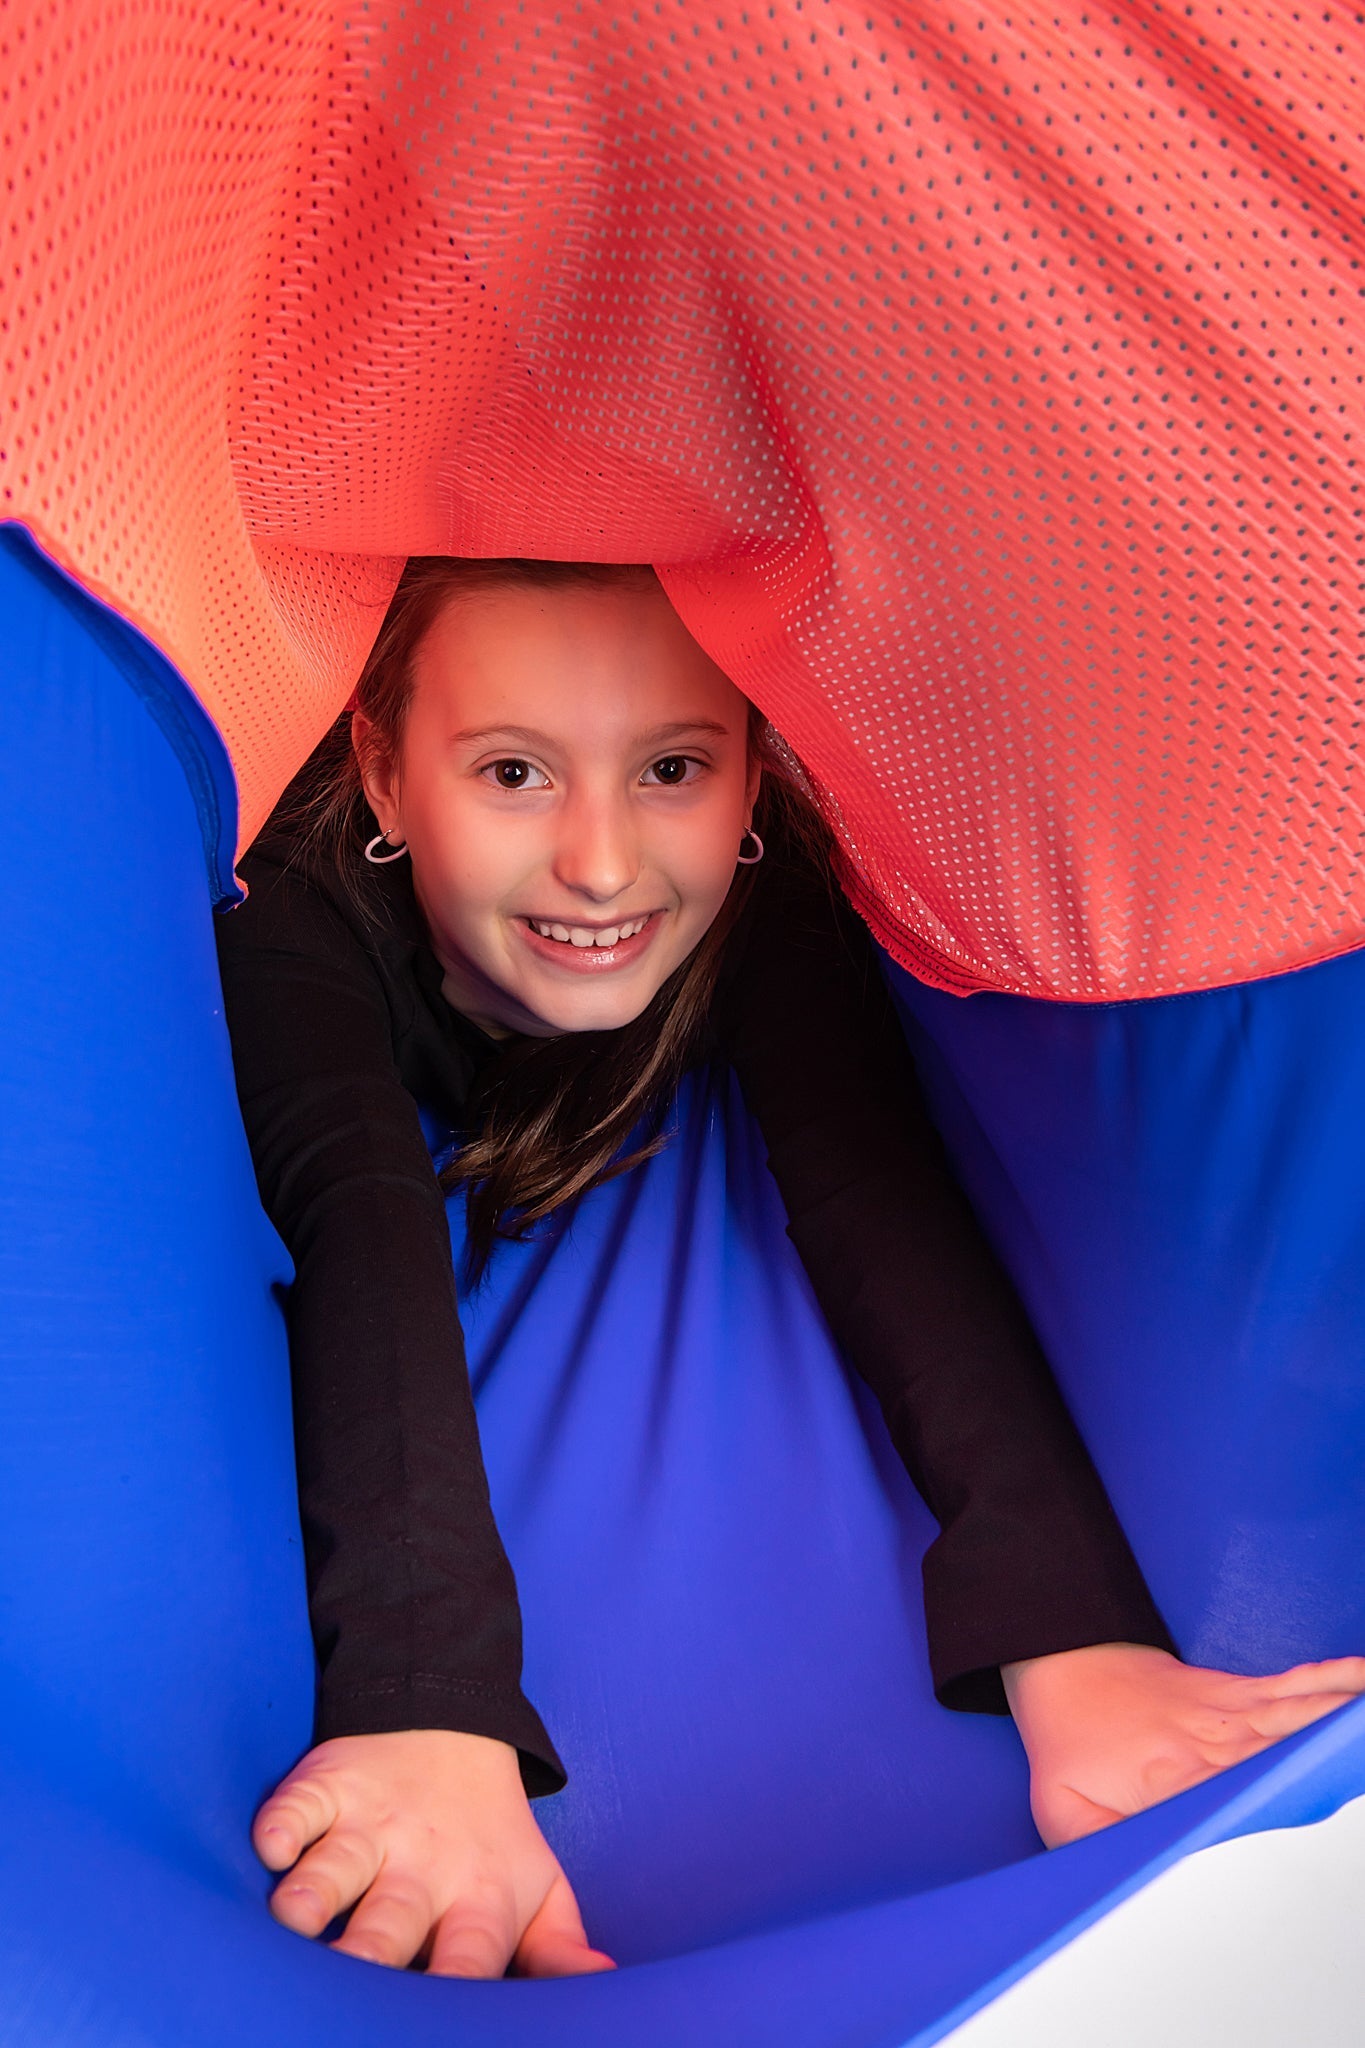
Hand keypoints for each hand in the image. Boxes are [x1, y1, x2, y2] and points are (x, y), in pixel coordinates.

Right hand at [252, 1728, 614, 1976]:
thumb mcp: (537, 1885)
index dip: (454, 1992)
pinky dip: (282, 1824)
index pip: (470, 1959)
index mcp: (478, 1898)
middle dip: (370, 1954)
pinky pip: (299, 1806)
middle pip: (391, 1924)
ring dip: (314, 1893)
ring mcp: (372, 1824)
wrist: (451, 1718)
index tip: (431, 2026)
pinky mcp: (329, 1785)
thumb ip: (558, 1948)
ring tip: (296, 1918)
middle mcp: (423, 1865)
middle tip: (354, 1974)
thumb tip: (600, 1981)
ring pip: (337, 1868)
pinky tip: (273, 1846)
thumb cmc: (489, 1832)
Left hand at [1002, 1642, 1364, 1848]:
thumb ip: (1094, 1850)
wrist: (1059, 1657)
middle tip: (1357, 1768)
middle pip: (1285, 1763)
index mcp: (1177, 1777)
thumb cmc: (1063, 1732)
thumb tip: (1120, 1886)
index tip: (1297, 1824)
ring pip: (1297, 1720)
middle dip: (1322, 1771)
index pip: (1238, 1808)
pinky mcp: (1230, 1690)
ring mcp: (1225, 1712)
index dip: (1271, 1817)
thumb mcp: (1061, 1806)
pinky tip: (1360, 1684)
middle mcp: (1212, 1743)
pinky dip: (1329, 1685)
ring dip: (1340, 1723)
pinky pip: (1289, 1687)